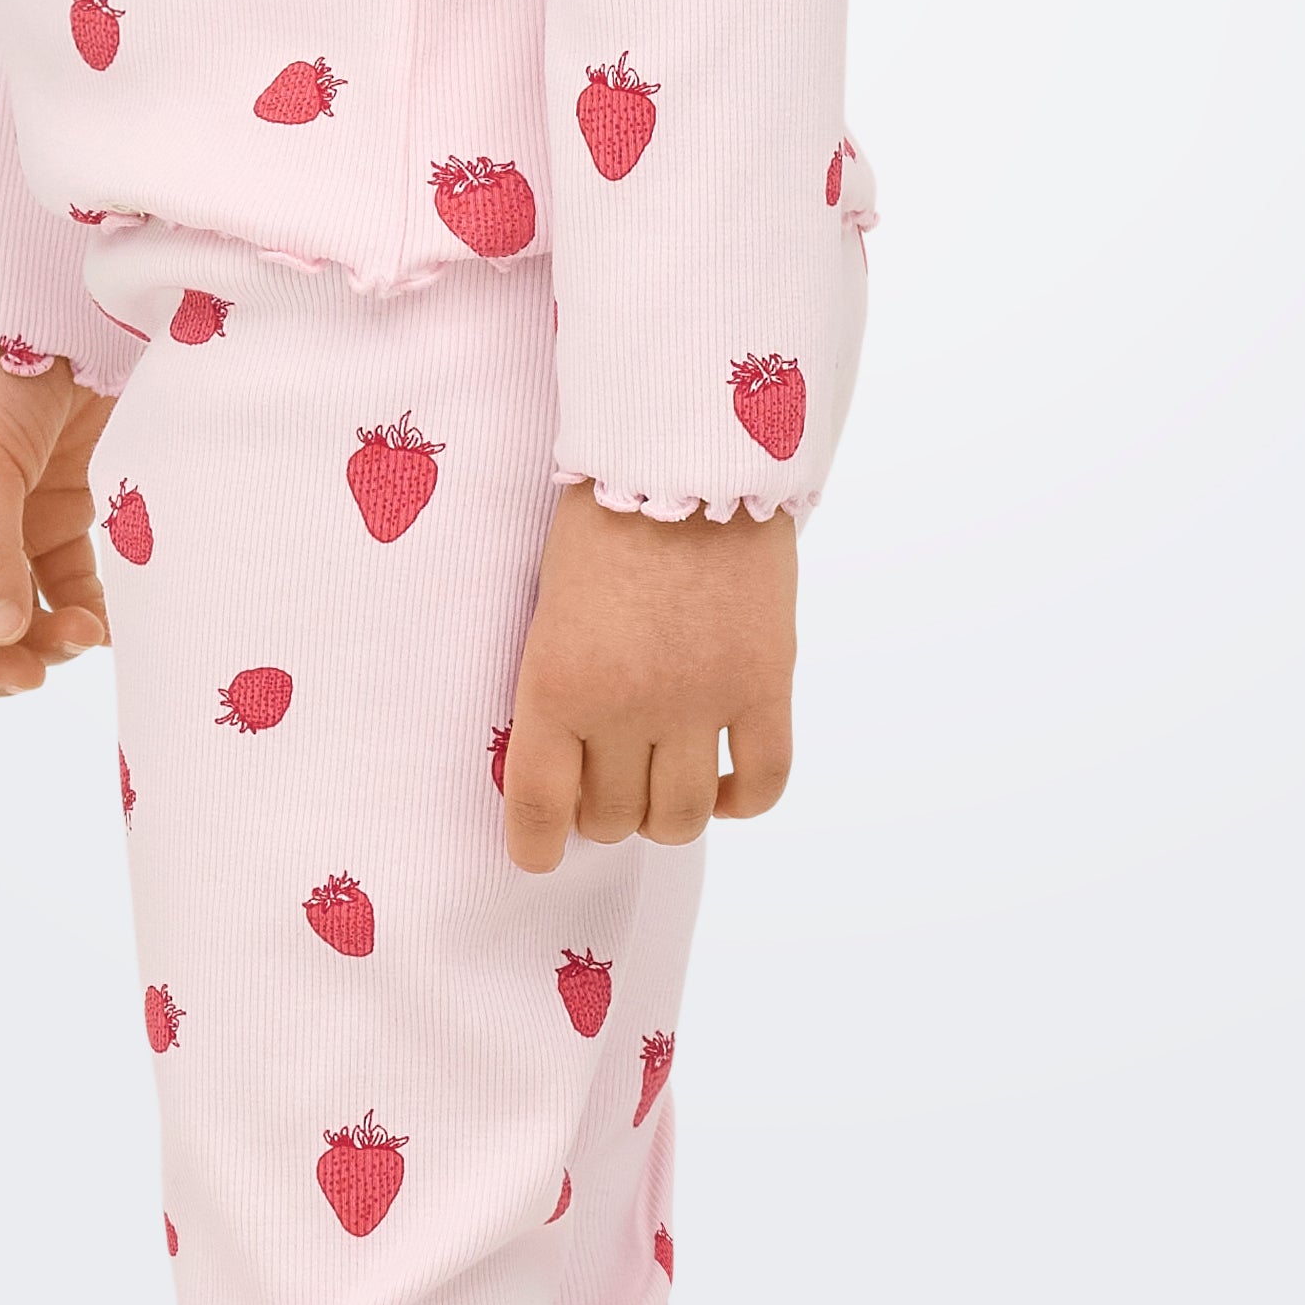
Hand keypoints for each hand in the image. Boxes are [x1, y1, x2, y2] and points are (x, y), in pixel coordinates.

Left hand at [502, 484, 795, 871]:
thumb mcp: (551, 604)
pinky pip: (762, 783)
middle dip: (606, 808)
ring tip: (666, 776)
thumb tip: (573, 764)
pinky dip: (742, 800)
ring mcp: (702, 698)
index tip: (542, 853)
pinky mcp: (765, 682)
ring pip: (682, 817)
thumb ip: (560, 684)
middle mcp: (628, 704)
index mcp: (557, 681)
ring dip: (667, 810)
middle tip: (611, 777)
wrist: (688, 451)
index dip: (538, 845)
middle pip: (615, 817)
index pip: (541, 808)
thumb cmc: (603, 518)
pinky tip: (725, 779)